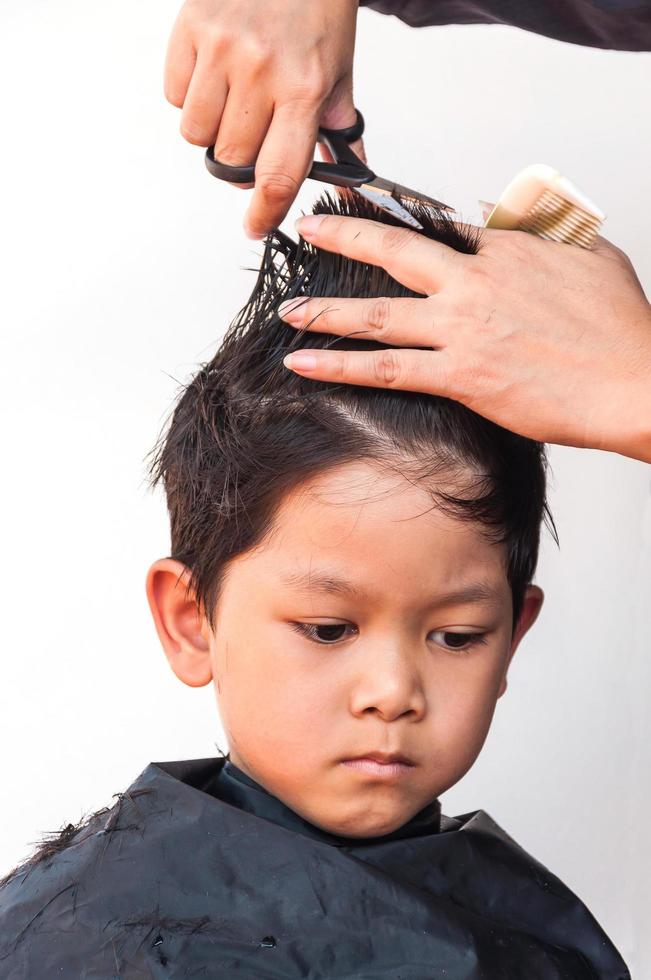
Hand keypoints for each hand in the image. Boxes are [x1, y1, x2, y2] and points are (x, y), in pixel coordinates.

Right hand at [164, 0, 360, 238]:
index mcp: (303, 89)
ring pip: (197, 134)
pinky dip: (190, 95)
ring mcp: (221, 50)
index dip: (264, 213)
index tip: (256, 226)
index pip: (279, 175)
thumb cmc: (317, 8)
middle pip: (231, 162)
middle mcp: (261, 72)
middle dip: (241, 163)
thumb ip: (339, 133)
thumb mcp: (340, 73)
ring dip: (212, 131)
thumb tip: (347, 183)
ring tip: (234, 100)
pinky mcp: (191, 29)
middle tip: (254, 137)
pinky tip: (214, 73)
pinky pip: (175, 95)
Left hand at [279, 213, 650, 462]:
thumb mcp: (590, 252)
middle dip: (343, 237)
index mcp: (508, 250)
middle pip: (394, 253)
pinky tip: (305, 363)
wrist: (633, 381)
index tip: (368, 214)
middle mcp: (475, 283)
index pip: (441, 227)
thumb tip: (496, 213)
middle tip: (307, 227)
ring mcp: (463, 329)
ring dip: (326, 310)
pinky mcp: (460, 376)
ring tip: (288, 309)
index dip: (400, 219)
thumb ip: (540, 227)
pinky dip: (340, 367)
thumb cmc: (619, 326)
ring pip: (378, 314)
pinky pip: (386, 369)